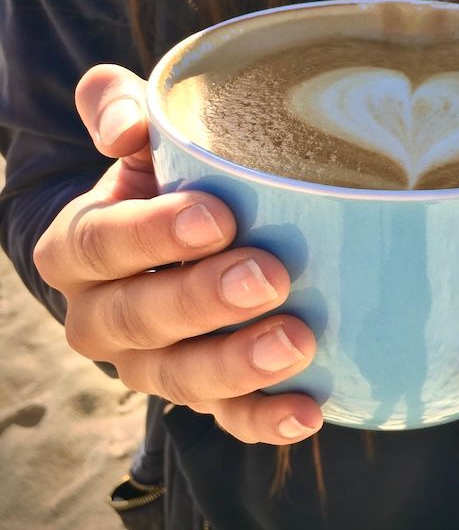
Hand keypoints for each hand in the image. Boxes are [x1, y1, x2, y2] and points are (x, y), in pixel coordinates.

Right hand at [33, 65, 321, 443]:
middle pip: (140, 317)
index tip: (218, 216)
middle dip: (203, 300)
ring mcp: (150, 364)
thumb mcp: (135, 138)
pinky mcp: (199, 393)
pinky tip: (307, 411)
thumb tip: (125, 126)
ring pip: (179, 378)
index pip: (102, 243)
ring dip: (237, 364)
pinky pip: (224, 417)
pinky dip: (264, 419)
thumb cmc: (158, 181)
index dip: (153, 234)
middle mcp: (103, 316)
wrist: (165, 246)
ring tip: (297, 342)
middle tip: (269, 276)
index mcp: (80, 249)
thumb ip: (118, 109)